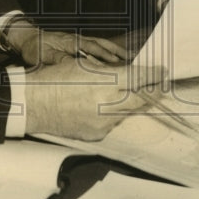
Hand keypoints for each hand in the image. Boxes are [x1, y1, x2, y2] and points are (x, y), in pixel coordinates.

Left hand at [5, 20, 127, 65]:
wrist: (28, 38)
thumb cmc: (35, 48)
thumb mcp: (42, 55)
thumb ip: (57, 59)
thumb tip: (71, 65)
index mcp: (71, 42)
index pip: (91, 47)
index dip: (103, 54)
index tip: (116, 61)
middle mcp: (78, 39)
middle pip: (101, 44)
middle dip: (117, 51)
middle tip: (133, 59)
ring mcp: (79, 41)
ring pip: (101, 44)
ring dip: (116, 50)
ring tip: (131, 58)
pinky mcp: (78, 44)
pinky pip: (97, 46)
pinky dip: (108, 51)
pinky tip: (116, 58)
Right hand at [23, 56, 164, 139]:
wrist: (35, 103)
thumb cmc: (57, 78)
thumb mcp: (86, 65)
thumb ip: (111, 70)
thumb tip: (131, 72)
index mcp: (107, 81)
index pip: (141, 78)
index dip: (154, 74)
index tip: (162, 72)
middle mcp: (110, 103)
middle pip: (142, 98)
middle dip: (152, 91)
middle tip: (158, 85)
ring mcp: (105, 122)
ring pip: (128, 112)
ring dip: (130, 103)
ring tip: (125, 94)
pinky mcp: (98, 133)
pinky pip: (113, 123)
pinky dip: (113, 115)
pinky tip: (102, 107)